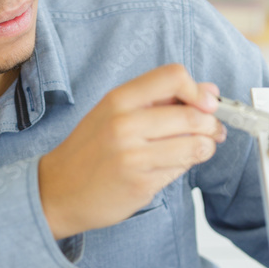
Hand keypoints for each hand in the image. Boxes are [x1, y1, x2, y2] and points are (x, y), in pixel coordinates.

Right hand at [38, 63, 224, 238]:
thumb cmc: (89, 151)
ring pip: (196, 145)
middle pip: (193, 114)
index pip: (174, 76)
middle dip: (212, 125)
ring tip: (195, 150)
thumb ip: (159, 100)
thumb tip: (209, 91)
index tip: (205, 105)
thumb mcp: (114, 113)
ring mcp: (132, 155)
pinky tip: (168, 169)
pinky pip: (181, 170)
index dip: (198, 90)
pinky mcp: (140, 183)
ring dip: (205, 148)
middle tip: (212, 132)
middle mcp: (124, 123)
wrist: (56, 191)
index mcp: (118, 99)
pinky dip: (183, 168)